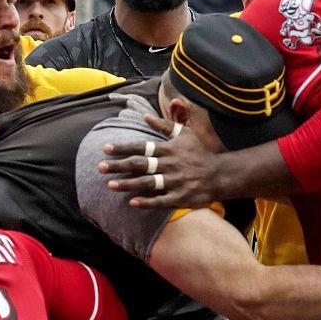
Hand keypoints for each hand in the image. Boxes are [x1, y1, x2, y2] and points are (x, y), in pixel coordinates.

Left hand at [97, 115, 218, 208]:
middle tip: (100, 168)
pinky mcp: (181, 197)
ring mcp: (175, 181)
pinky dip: (147, 202)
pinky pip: (161, 200)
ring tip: (110, 185)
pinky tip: (132, 203)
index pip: (141, 147)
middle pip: (140, 165)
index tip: (105, 149)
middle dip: (119, 166)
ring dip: (128, 184)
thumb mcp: (185, 134)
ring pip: (148, 183)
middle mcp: (170, 164)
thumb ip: (164, 125)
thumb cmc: (200, 152)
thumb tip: (145, 116)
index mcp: (169, 149)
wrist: (221, 174)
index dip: (123, 148)